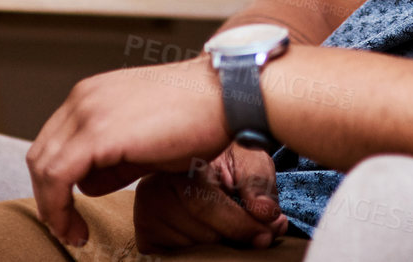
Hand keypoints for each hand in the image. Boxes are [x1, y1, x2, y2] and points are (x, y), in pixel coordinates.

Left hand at [26, 57, 232, 247]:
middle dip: (48, 197)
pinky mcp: (97, 132)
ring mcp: (88, 112)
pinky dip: (57, 208)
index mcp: (93, 95)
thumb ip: (114, 160)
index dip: (54, 183)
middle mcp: (83, 98)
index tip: (68, 213)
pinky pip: (57, 176)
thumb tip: (89, 184)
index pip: (53, 142)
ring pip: (43, 167)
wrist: (227, 94)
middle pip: (41, 155)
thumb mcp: (146, 141)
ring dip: (51, 208)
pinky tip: (76, 229)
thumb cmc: (199, 117)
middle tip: (66, 227)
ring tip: (73, 233)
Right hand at [134, 143, 289, 251]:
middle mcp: (152, 189)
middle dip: (232, 236)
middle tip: (251, 230)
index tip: (267, 235)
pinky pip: (178, 256)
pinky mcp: (145, 236)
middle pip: (204, 235)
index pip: (206, 206)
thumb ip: (259, 186)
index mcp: (176, 164)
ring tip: (221, 221)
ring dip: (215, 242)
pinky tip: (202, 229)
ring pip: (194, 249)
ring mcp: (144, 214)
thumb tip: (268, 214)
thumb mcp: (250, 162)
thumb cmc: (230, 161)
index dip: (241, 225)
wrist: (204, 159)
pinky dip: (196, 250)